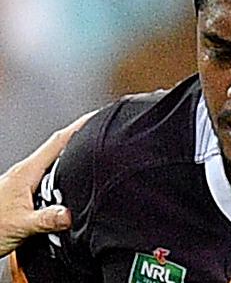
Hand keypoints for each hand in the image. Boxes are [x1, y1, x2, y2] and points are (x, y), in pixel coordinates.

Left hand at [0, 111, 96, 257]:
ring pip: (53, 165)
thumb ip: (47, 218)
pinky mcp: (22, 194)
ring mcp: (23, 183)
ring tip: (88, 158)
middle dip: (79, 140)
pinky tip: (67, 188)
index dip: (78, 127)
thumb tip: (70, 213)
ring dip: (70, 160)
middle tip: (98, 134)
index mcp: (27, 172)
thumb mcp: (20, 225)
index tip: (95, 118)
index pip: (58, 142)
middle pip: (58, 150)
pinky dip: (61, 177)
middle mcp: (25, 174)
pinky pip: (48, 178)